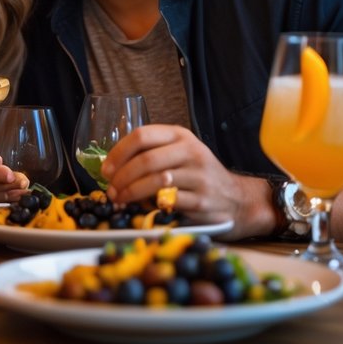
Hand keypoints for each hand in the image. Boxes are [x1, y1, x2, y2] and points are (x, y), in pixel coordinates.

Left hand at [101, 124, 248, 234]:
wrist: (237, 199)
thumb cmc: (199, 175)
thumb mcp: (180, 154)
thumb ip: (152, 153)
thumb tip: (112, 167)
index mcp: (180, 135)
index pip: (142, 135)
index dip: (119, 152)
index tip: (106, 169)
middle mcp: (190, 151)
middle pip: (145, 159)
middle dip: (121, 177)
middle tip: (111, 190)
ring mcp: (198, 175)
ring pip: (155, 180)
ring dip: (130, 192)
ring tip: (120, 200)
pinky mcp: (201, 199)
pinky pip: (168, 201)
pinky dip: (149, 205)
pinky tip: (142, 208)